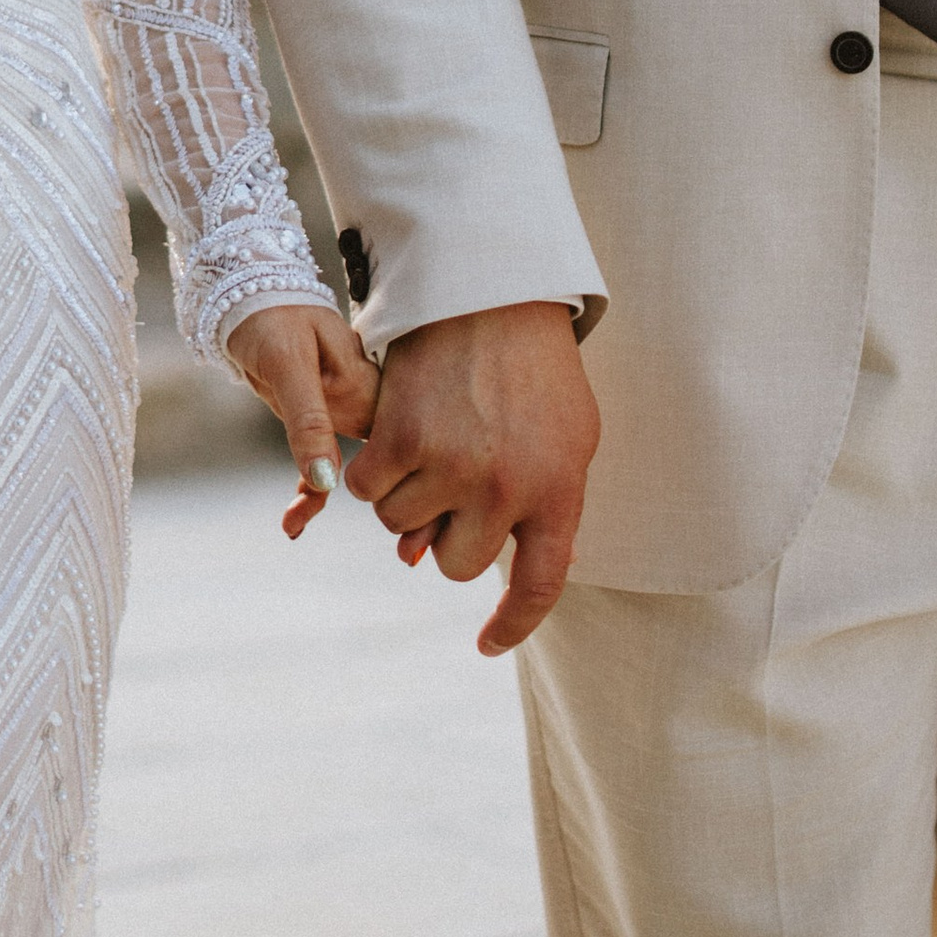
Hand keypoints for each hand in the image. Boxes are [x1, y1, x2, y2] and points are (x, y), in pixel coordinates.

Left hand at [227, 305, 380, 535]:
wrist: (247, 292)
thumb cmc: (271, 319)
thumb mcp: (287, 363)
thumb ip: (309, 420)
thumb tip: (327, 480)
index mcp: (366, 383)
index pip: (396, 444)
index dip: (390, 485)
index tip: (372, 523)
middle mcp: (363, 395)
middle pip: (379, 460)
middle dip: (367, 500)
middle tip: (310, 529)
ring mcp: (345, 405)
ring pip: (350, 464)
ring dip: (323, 496)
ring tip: (290, 526)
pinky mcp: (323, 412)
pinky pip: (322, 456)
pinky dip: (308, 487)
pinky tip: (292, 521)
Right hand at [344, 300, 598, 655]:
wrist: (491, 291)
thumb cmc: (535, 367)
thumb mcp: (570, 436)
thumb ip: (549, 505)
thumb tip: (520, 573)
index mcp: (558, 492)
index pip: (539, 586)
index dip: (512, 626)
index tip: (486, 645)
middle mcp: (506, 490)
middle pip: (457, 564)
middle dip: (448, 535)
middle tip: (454, 487)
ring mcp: (451, 467)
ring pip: (401, 527)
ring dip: (407, 496)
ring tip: (431, 443)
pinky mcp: (401, 441)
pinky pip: (366, 490)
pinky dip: (372, 471)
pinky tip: (395, 434)